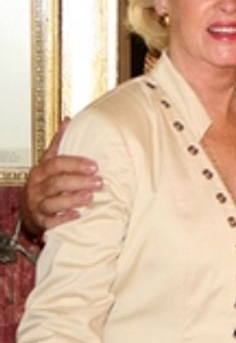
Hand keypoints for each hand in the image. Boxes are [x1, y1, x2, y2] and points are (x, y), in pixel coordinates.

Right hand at [20, 120, 100, 236]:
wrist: (29, 209)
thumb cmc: (44, 183)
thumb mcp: (49, 162)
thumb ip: (59, 143)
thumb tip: (68, 120)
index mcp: (41, 171)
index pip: (56, 164)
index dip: (75, 164)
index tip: (94, 165)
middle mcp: (37, 187)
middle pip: (56, 182)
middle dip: (78, 181)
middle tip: (99, 181)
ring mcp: (37, 205)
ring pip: (52, 202)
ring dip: (71, 200)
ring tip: (90, 197)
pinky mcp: (41, 221)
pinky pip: (50, 222)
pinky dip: (63, 219)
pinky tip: (77, 215)